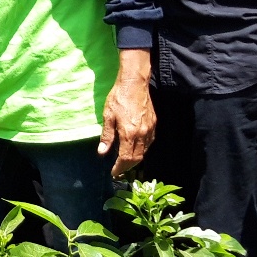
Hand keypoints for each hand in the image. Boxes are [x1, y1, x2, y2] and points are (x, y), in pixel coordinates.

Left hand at [99, 49, 154, 176]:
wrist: (134, 83)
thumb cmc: (118, 98)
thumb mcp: (108, 116)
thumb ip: (106, 136)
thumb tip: (102, 152)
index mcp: (129, 134)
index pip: (126, 158)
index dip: (119, 168)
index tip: (113, 172)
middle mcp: (142, 134)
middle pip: (137, 158)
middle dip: (128, 166)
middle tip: (119, 169)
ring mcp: (150, 129)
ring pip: (145, 151)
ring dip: (135, 159)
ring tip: (125, 161)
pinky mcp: (154, 124)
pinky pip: (149, 142)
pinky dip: (142, 149)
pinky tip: (135, 148)